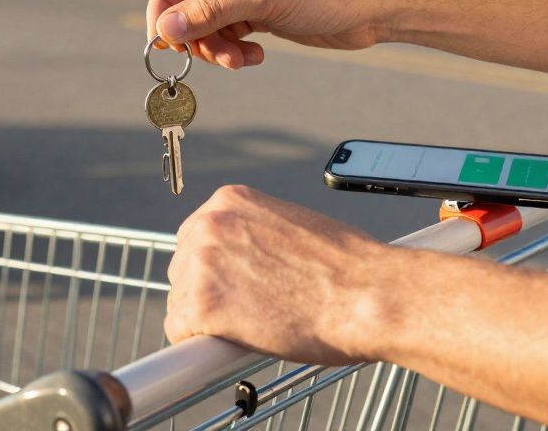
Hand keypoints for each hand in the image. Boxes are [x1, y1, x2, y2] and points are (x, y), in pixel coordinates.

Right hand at [145, 0, 397, 69]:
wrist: (379, 6)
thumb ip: (211, 12)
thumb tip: (165, 28)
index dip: (164, 4)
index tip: (161, 39)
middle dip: (197, 33)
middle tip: (211, 58)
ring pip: (207, 20)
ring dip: (216, 46)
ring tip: (239, 61)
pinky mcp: (260, 8)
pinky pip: (228, 31)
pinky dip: (234, 49)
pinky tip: (255, 56)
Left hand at [166, 185, 402, 365]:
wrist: (367, 295)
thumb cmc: (347, 268)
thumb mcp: (293, 227)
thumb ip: (255, 239)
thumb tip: (242, 266)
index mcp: (230, 201)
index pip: (195, 237)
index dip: (214, 270)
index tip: (230, 287)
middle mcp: (209, 224)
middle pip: (182, 269)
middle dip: (208, 293)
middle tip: (248, 311)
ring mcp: (201, 263)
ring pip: (181, 303)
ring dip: (207, 321)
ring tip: (254, 325)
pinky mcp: (203, 305)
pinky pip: (180, 333)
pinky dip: (201, 347)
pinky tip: (234, 344)